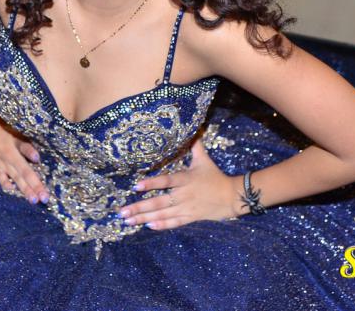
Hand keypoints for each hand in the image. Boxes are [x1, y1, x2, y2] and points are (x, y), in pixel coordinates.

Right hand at [0, 108, 49, 204]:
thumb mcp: (13, 135)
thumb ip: (25, 147)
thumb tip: (37, 159)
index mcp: (13, 156)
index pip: (28, 174)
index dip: (37, 185)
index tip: (45, 196)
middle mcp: (6, 164)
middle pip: (22, 179)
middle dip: (33, 190)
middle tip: (44, 201)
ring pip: (14, 180)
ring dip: (23, 189)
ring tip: (32, 200)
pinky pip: (1, 177)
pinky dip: (6, 183)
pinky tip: (11, 188)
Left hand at [116, 137, 242, 229]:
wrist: (232, 196)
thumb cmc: (215, 176)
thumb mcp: (204, 159)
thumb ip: (194, 146)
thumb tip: (192, 128)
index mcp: (185, 179)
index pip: (166, 181)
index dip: (151, 184)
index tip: (135, 186)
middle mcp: (183, 195)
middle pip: (159, 202)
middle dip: (139, 207)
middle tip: (122, 212)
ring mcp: (186, 208)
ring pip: (162, 214)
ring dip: (144, 218)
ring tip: (128, 221)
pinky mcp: (191, 218)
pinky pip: (174, 223)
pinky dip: (161, 225)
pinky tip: (148, 226)